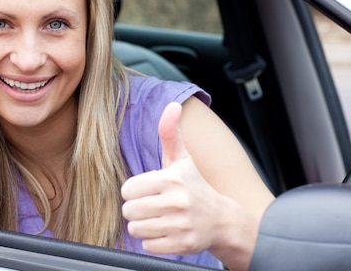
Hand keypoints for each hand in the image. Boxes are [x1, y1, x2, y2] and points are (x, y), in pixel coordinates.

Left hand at [121, 102, 221, 255]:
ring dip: (142, 226)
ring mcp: (181, 225)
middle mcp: (177, 201)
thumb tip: (172, 105)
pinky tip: (165, 231)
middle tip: (151, 206)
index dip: (133, 191)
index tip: (147, 190)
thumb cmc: (194, 185)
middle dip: (136, 210)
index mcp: (172, 178)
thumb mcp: (181, 159)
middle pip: (129, 211)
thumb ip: (170, 133)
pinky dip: (153, 241)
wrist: (222, 220)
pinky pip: (148, 245)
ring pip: (136, 229)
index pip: (128, 189)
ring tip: (157, 218)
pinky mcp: (183, 245)